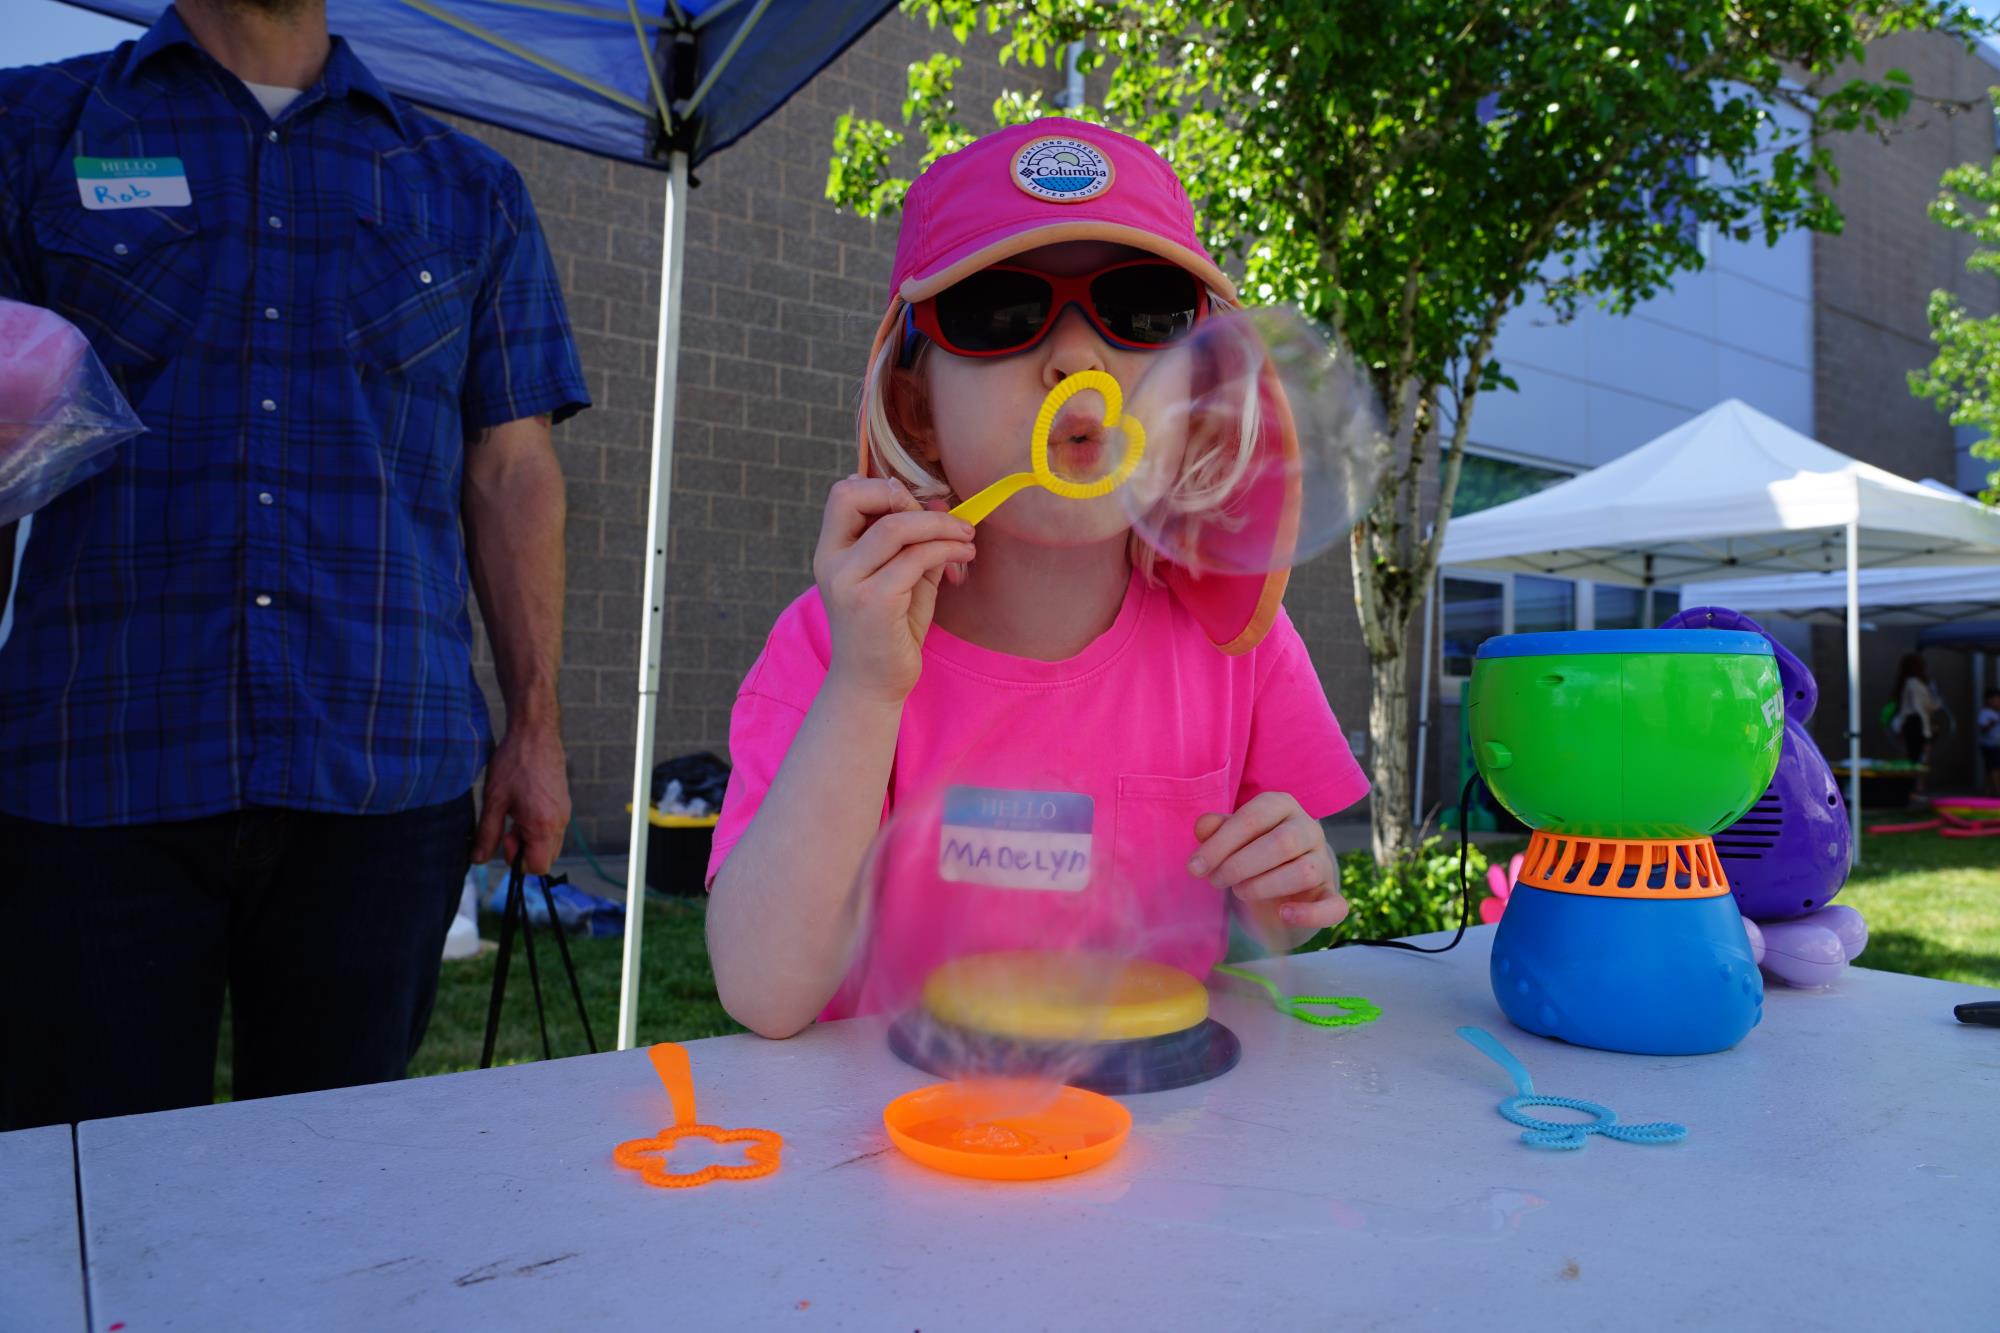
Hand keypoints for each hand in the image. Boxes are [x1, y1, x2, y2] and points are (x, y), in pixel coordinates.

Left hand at [474, 722, 570, 874]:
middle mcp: (560, 823)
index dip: (518, 860)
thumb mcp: (494, 800)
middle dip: (525, 850)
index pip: (537, 867)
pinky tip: (525, 805)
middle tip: (509, 825)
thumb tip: (478, 860)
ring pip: (550, 844)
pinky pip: (553, 828)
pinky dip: (539, 826)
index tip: (506, 837)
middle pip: (546, 858)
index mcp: (543, 826)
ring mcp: (565, 813)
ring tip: (516, 813)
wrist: (535, 733)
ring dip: (531, 838)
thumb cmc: (514, 764)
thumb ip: (487, 834)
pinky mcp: (564, 804)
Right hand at [813, 476, 975, 705]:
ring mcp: (849, 582)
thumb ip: (914, 543)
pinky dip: (946, 550)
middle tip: (944, 518)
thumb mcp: (900, 579)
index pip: (843, 494)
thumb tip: (940, 504)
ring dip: (939, 525)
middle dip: (907, 498)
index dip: (883, 487)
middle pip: (856, 497)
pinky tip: (963, 557)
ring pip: (895, 526)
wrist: (872, 686)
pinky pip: (915, 558)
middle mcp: (832, 563)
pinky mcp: (874, 601)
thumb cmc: (889, 632)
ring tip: (966, 536)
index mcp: (831, 552)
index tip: (920, 504)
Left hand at [1189, 792, 1345, 937]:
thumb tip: (1203, 827)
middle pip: (1282, 843)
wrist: (1280, 878)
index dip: (1221, 844)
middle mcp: (1308, 828)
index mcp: (1281, 806)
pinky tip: (1283, 915)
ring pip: (1305, 872)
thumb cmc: (1249, 849)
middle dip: (1240, 865)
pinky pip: (1334, 906)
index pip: (1254, 817)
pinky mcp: (1330, 893)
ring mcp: (1322, 862)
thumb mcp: (1231, 837)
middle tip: (1216, 880)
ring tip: (1240, 892)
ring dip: (1265, 886)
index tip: (1195, 867)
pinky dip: (1310, 915)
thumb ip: (1216, 829)